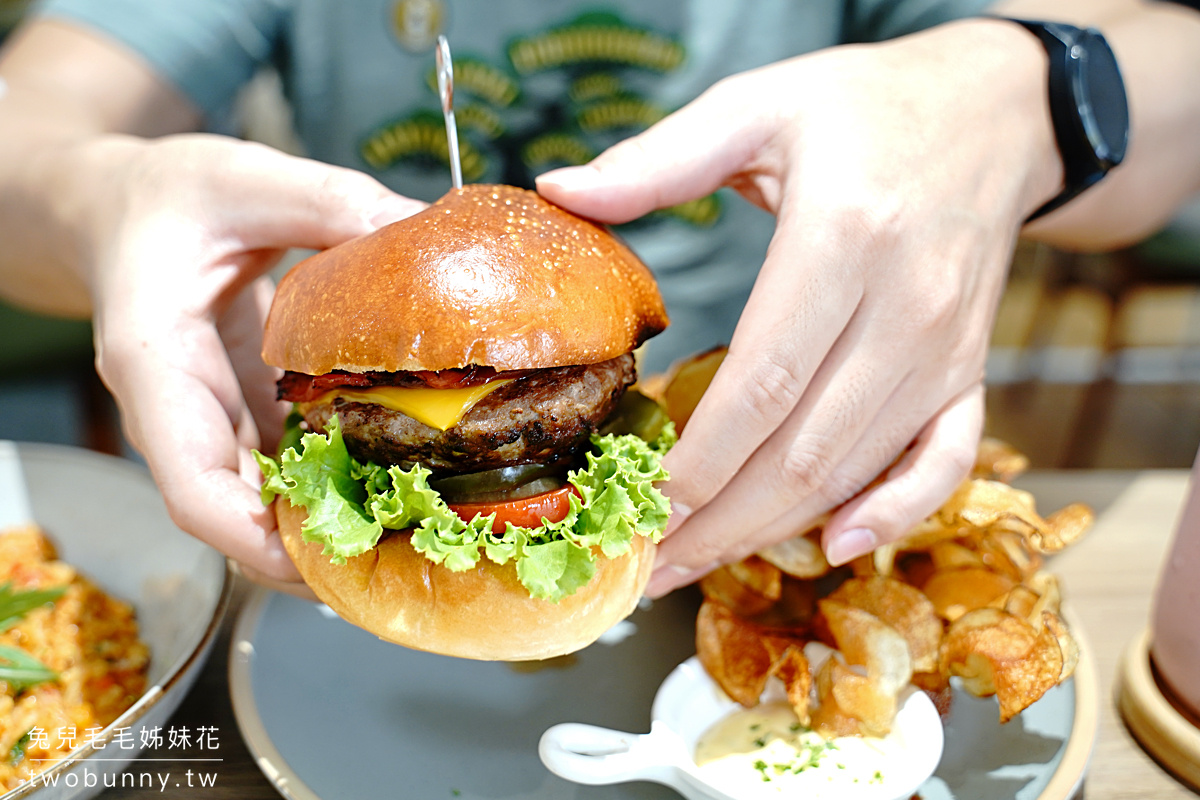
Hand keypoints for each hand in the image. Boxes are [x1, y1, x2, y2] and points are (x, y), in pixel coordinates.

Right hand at [77, 134, 421, 590]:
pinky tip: (403, 480)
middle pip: (236, 514)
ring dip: (332, 523)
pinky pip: (286, 465)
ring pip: (263, 500)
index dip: (252, 537)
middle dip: (312, 550)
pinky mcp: (243, 413)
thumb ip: (328, 200)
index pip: (191, 483)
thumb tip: (424, 226)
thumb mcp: (245, 178)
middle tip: (406, 558)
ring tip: (419, 535)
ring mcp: (212, 420)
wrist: (122, 208)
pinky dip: (337, 480)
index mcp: (156, 363)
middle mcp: (179, 411)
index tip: (318, 564)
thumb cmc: (166, 196)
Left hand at [538, 19, 1060, 594]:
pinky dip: (895, 513)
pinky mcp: (969, 369)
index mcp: (846, 240)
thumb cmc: (865, 109)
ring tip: (694, 564)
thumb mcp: (758, 105)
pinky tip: (835, 545)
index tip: (639, 507)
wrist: (991, 112)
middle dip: (717, 523)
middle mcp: (906, 309)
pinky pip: (945, 460)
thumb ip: (659, 159)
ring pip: (854, 469)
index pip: (762, 386)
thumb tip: (558, 191)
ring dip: (771, 531)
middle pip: (802, 451)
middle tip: (646, 564)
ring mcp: (946, 350)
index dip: (698, 465)